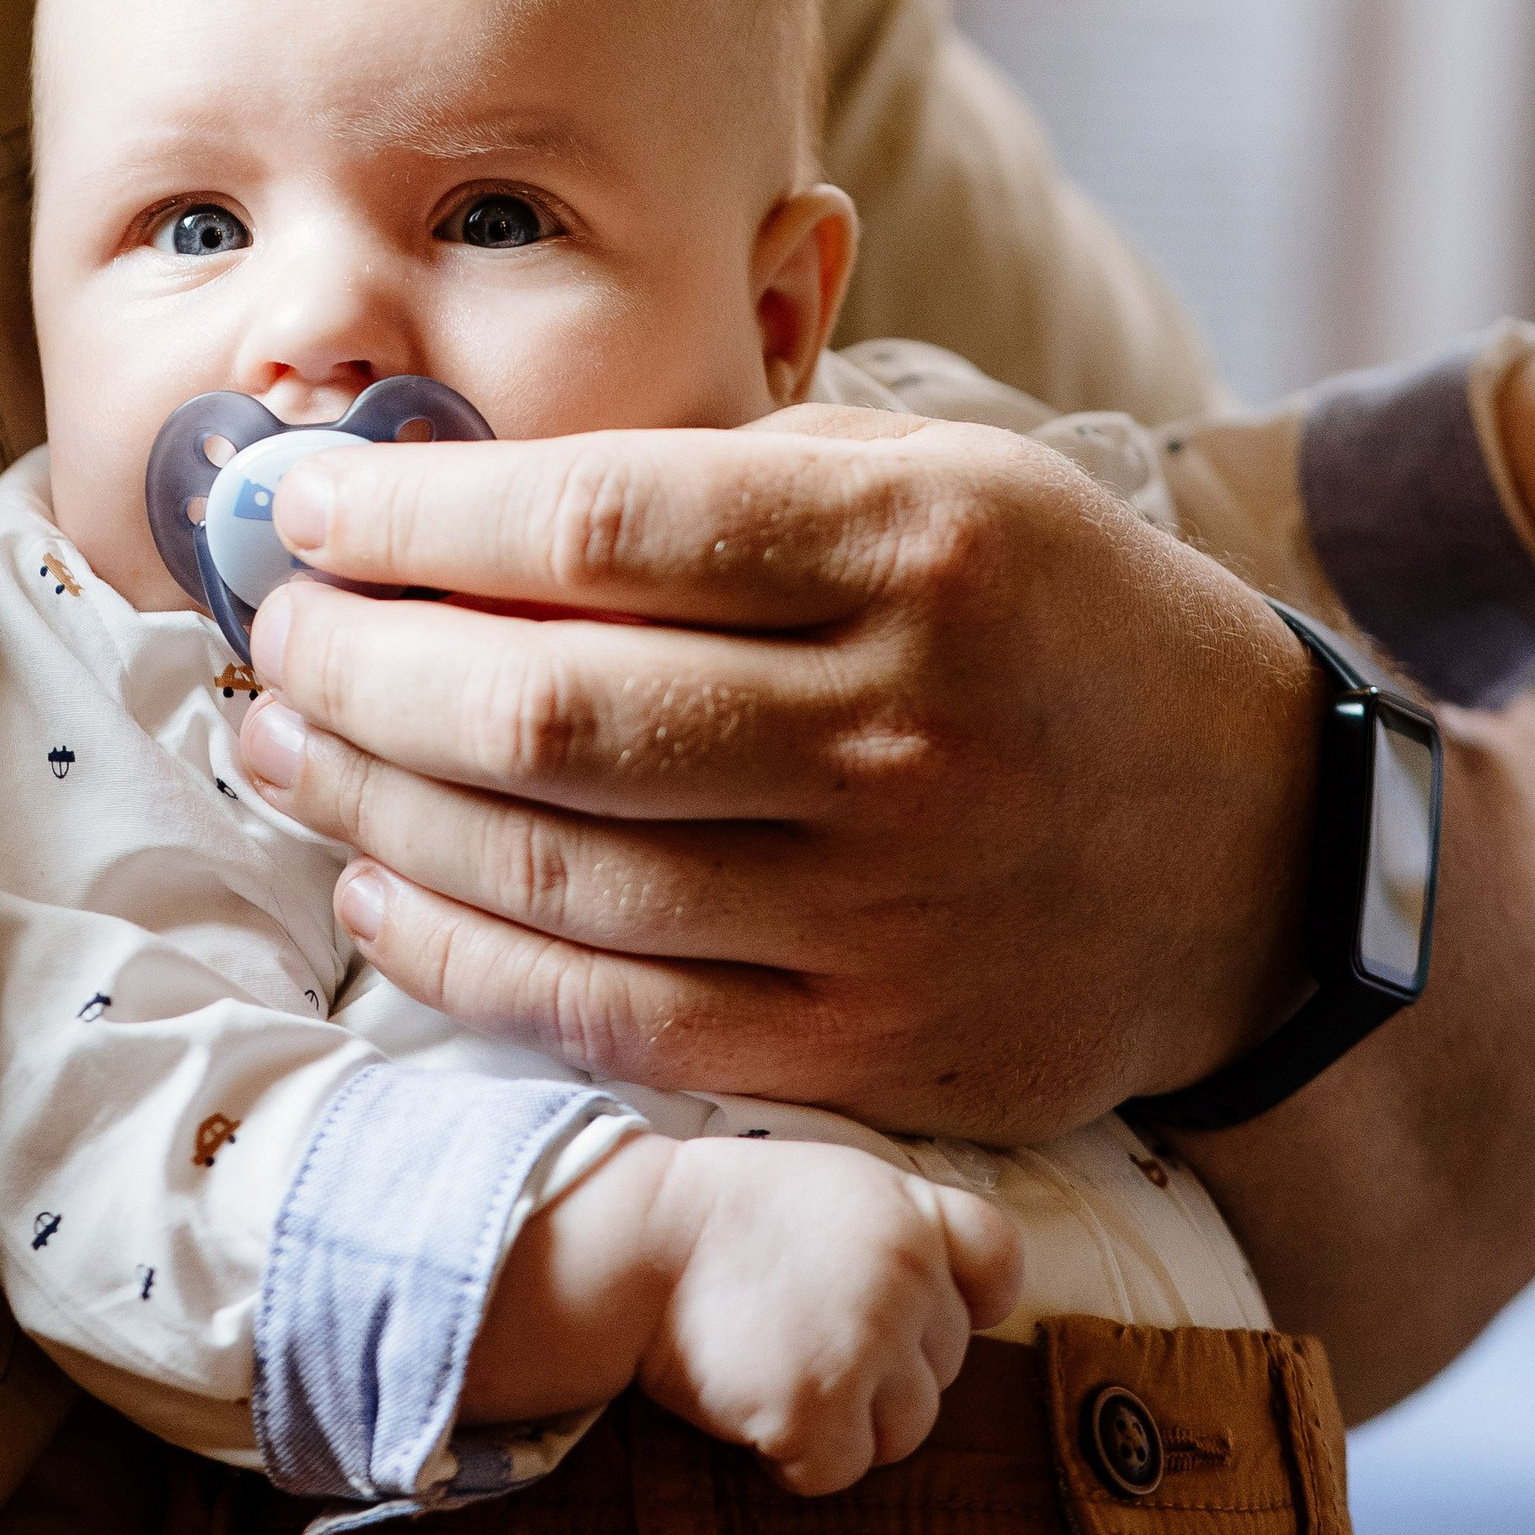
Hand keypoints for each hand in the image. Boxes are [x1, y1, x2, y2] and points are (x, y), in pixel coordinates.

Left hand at [234, 407, 1320, 1138]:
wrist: (1264, 856)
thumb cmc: (1064, 627)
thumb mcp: (949, 483)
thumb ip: (736, 481)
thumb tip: (474, 501)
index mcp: (920, 548)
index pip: (602, 524)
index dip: (415, 519)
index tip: (303, 511)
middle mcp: (900, 730)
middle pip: (546, 710)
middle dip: (356, 671)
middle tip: (270, 636)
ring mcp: (885, 911)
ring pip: (553, 875)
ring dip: (371, 809)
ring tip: (280, 749)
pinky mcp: (872, 1053)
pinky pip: (609, 1019)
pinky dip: (459, 959)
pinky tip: (374, 891)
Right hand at [463, 1133, 1024, 1494]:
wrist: (633, 1246)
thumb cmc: (721, 1218)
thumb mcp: (831, 1186)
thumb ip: (899, 1230)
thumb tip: (949, 1299)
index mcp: (912, 1210)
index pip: (1000, 1264)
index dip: (969, 1302)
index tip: (914, 1317)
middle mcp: (908, 1274)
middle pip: (944, 1366)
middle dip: (883, 1371)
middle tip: (802, 1340)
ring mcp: (868, 1343)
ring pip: (907, 1431)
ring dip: (848, 1423)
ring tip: (777, 1373)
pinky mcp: (820, 1408)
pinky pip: (838, 1471)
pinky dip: (794, 1458)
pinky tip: (750, 1407)